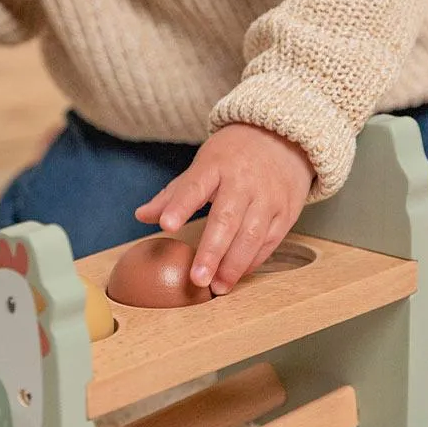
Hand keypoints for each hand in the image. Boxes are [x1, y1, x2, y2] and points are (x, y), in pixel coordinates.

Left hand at [135, 124, 314, 295]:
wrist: (283, 139)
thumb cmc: (234, 156)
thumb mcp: (202, 165)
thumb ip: (173, 195)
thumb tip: (141, 216)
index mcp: (216, 166)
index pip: (194, 187)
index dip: (180, 206)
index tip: (167, 225)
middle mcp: (244, 181)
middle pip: (227, 219)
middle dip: (211, 251)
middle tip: (197, 278)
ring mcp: (268, 197)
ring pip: (252, 235)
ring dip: (233, 265)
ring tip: (217, 287)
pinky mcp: (286, 212)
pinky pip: (269, 242)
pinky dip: (253, 262)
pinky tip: (237, 275)